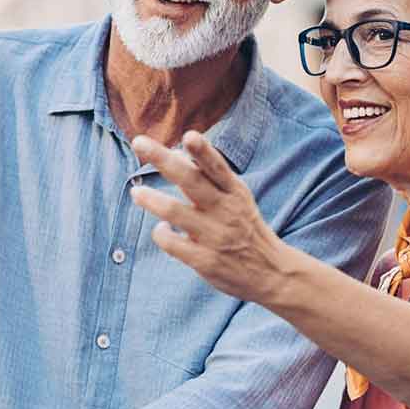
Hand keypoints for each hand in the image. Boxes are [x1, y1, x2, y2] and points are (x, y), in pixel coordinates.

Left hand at [129, 131, 284, 303]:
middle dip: (163, 160)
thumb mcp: (238, 199)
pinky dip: (161, 233)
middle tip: (139, 143)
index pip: (217, 166)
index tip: (189, 135)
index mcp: (235, 192)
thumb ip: (210, 178)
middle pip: (190, 181)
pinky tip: (161, 229)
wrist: (272, 273)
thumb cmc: (245, 228)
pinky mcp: (205, 260)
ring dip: (152, 199)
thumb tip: (177, 153)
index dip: (203, 151)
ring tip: (136, 192)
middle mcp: (225, 210)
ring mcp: (215, 235)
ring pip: (175, 212)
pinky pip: (172, 243)